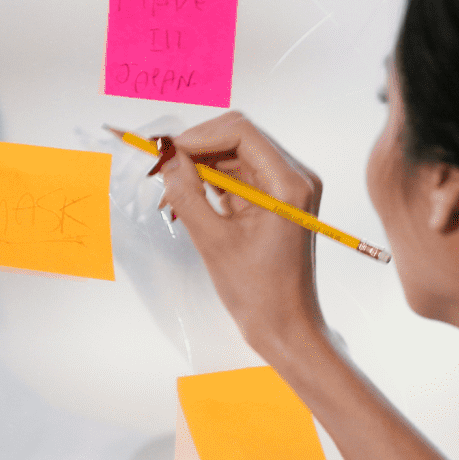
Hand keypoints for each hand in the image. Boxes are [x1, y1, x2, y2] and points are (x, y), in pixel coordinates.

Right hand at [157, 112, 328, 356]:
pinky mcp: (277, 199)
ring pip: (236, 155)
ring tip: (174, 189)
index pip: (241, 132)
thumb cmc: (258, 293)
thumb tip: (166, 159)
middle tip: (163, 168)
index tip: (166, 154)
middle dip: (198, 148)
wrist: (287, 326)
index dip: (198, 136)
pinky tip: (192, 198)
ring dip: (202, 165)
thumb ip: (187, 194)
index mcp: (288, 185)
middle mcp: (295, 178)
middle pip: (239, 138)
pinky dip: (213, 180)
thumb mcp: (213, 242)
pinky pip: (241, 175)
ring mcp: (288, 187)